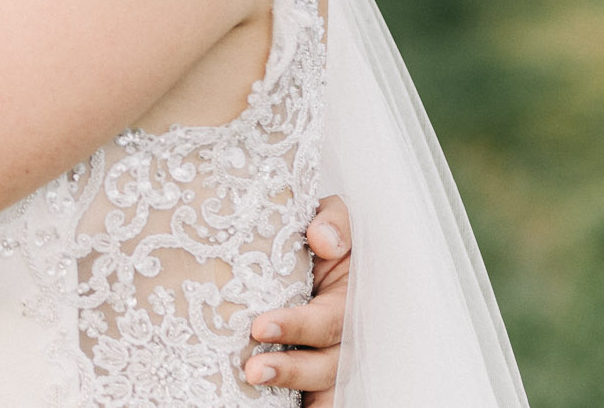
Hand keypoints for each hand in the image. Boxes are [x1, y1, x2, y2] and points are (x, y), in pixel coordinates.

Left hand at [242, 194, 349, 402]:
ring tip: (253, 383)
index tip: (260, 327)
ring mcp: (332, 356)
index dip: (298, 327)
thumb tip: (323, 240)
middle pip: (329, 364)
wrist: (312, 245)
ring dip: (291, 389)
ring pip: (323, 385)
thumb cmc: (319, 232)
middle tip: (252, 369)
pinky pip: (313, 394)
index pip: (329, 321)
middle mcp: (346, 334)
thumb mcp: (330, 216)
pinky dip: (305, 402)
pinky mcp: (314, 369)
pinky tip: (274, 404)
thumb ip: (334, 221)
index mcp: (351, 298)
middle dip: (292, 369)